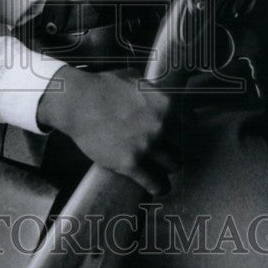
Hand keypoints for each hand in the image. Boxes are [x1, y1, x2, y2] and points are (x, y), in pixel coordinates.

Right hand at [36, 65, 178, 194]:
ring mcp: (147, 146)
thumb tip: (159, 93)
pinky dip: (157, 187)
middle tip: (167, 151)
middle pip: (183, 145)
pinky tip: (157, 188)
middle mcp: (161, 126)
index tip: (178, 134)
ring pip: (172, 165)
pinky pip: (154, 183)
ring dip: (167, 168)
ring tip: (163, 170)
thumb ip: (152, 89)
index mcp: (166, 104)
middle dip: (175, 148)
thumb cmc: (102, 86)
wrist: (76, 101)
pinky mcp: (130, 163)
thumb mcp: (134, 78)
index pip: (191, 123)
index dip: (184, 130)